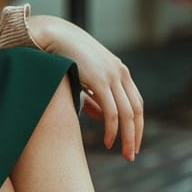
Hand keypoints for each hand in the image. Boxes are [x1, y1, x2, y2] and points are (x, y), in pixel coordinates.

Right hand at [26, 14, 143, 161]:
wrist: (55, 35)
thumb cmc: (66, 56)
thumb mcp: (85, 78)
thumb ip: (94, 97)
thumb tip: (101, 117)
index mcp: (120, 72)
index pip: (136, 103)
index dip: (136, 125)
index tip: (132, 143)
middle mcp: (121, 73)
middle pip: (136, 111)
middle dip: (136, 135)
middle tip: (131, 155)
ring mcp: (112, 76)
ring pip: (127, 114)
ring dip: (127, 137)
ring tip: (123, 153)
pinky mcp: (100, 81)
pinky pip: (112, 111)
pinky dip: (112, 129)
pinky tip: (109, 141)